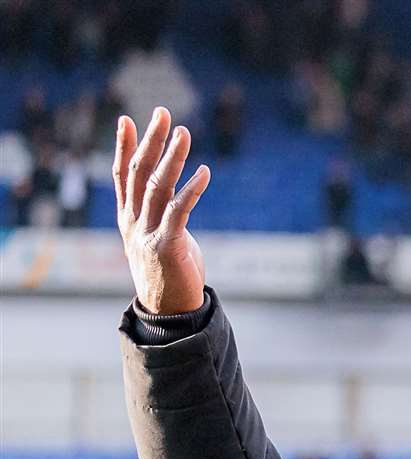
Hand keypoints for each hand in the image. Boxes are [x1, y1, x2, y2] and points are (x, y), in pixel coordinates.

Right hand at [113, 107, 211, 314]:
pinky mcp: (167, 245)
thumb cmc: (169, 273)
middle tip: (162, 112)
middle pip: (138, 172)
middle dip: (150, 140)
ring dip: (171, 157)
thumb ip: (160, 216)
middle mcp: (133, 221)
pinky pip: (179, 211)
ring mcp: (147, 232)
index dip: (123, 146)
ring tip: (183, 132)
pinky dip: (191, 189)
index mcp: (128, 218)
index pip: (122, 174)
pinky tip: (204, 171)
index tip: (125, 118)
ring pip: (157, 186)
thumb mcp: (159, 238)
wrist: (168, 310)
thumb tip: (175, 196)